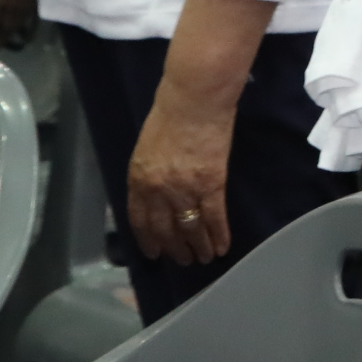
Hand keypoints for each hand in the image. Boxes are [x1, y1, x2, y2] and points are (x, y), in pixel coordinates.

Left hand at [127, 85, 235, 265]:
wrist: (194, 100)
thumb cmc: (169, 116)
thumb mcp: (145, 149)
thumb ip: (147, 175)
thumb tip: (155, 196)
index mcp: (138, 181)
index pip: (140, 220)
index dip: (148, 240)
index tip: (155, 253)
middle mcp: (159, 192)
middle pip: (166, 230)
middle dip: (174, 249)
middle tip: (183, 260)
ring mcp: (186, 190)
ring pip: (190, 229)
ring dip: (198, 247)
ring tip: (203, 259)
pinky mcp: (212, 184)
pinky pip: (214, 218)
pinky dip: (219, 235)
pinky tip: (223, 247)